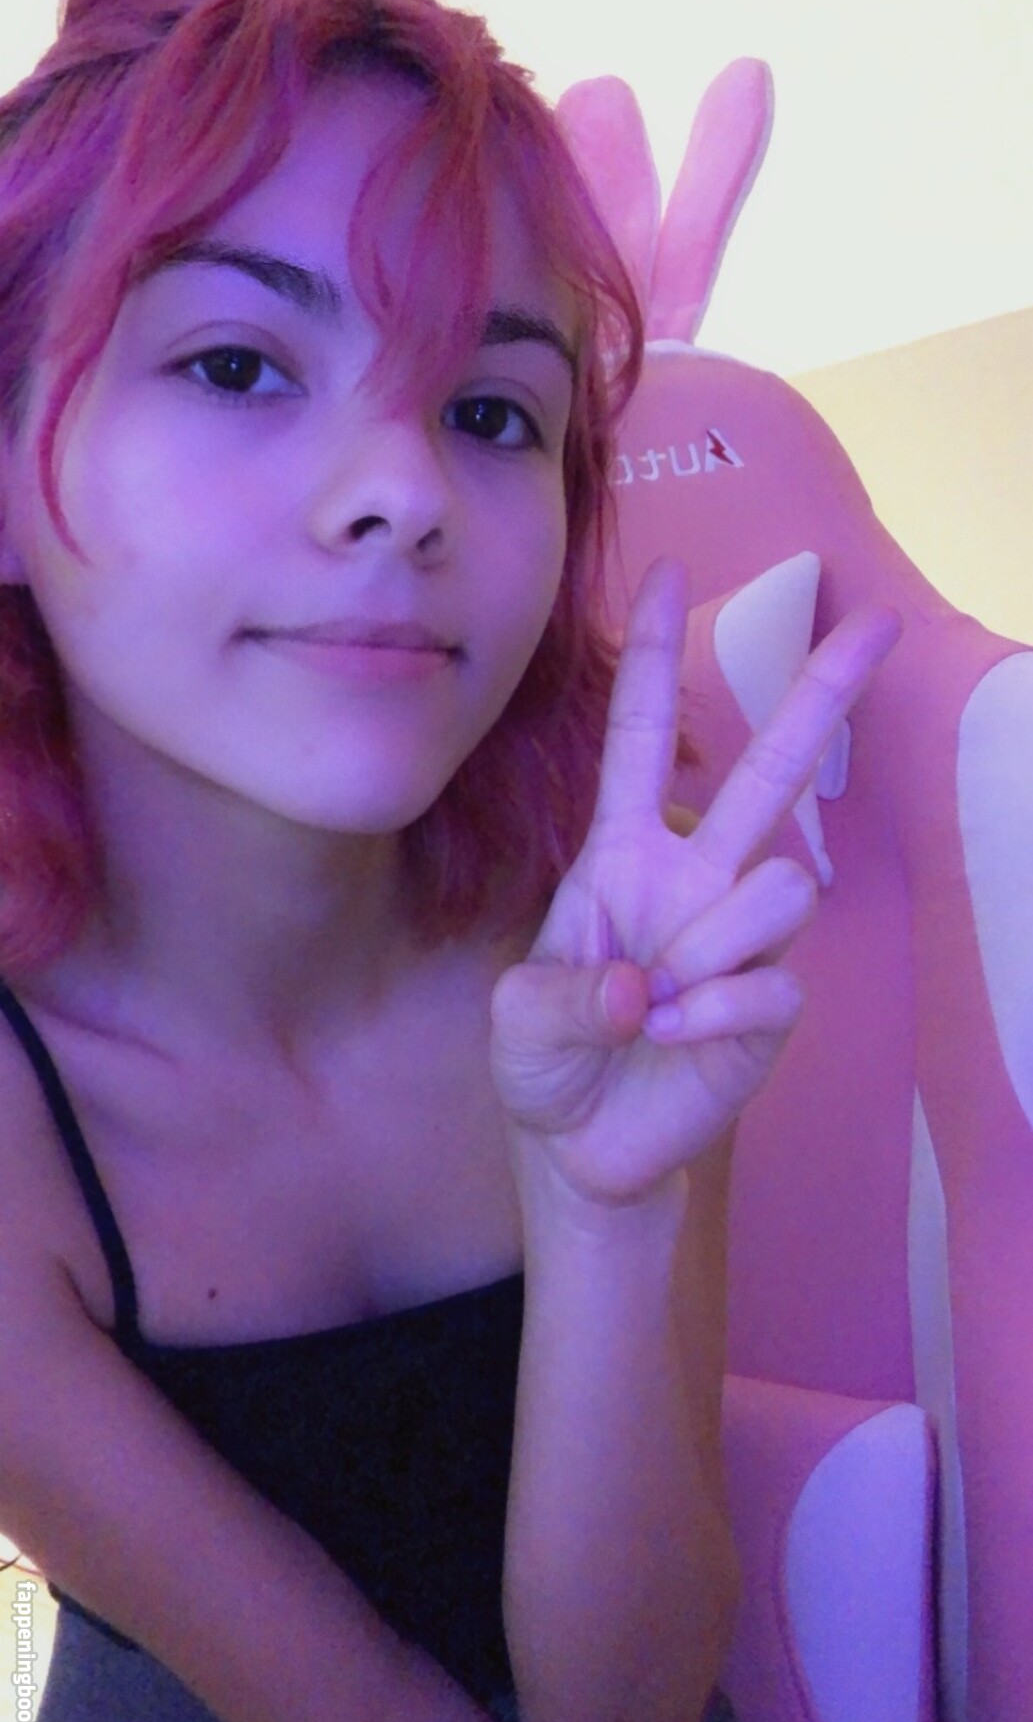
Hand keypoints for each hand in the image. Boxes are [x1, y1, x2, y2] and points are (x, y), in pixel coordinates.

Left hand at [490, 556, 900, 1206]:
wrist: (583, 1148)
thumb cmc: (547, 1059)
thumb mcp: (517, 1017)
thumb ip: (564, 992)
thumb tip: (646, 985)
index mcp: (623, 854)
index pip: (640, 739)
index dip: (651, 659)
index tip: (664, 573)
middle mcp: (695, 877)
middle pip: (771, 770)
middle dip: (821, 694)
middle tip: (874, 620)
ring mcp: (740, 936)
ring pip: (781, 881)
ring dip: (712, 947)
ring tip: (656, 1006)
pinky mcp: (773, 1001)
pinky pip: (774, 977)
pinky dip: (715, 1014)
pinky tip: (676, 1040)